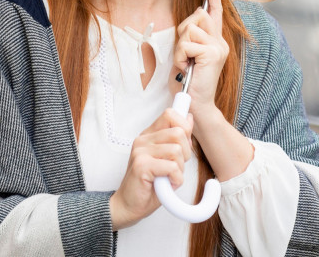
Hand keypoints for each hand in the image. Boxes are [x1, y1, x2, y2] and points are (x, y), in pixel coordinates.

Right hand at [110, 108, 192, 229]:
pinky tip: (166, 184)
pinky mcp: (141, 165)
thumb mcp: (167, 158)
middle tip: (175, 166)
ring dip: (179, 169)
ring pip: (177, 150)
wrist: (129, 205)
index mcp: (148, 136)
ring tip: (168, 177)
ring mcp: (140, 151)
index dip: (184, 127)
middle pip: (178, 132)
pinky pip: (172, 167)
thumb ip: (176, 139)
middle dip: (186, 152)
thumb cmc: (149, 184)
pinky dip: (175, 179)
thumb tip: (188, 117)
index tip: (184, 144)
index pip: (170, 114)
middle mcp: (142, 140)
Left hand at [172, 0, 228, 122]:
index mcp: (214, 39)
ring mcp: (218, 47)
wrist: (196, 102)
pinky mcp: (213, 54)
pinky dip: (182, 57)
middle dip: (183, 32)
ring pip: (190, 30)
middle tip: (185, 54)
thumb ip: (193, 34)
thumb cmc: (189, 79)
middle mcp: (220, 40)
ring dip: (181, 48)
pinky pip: (188, 44)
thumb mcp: (188, 52)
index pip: (214, 10)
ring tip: (186, 64)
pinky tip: (187, 69)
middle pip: (196, 16)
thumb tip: (198, 12)